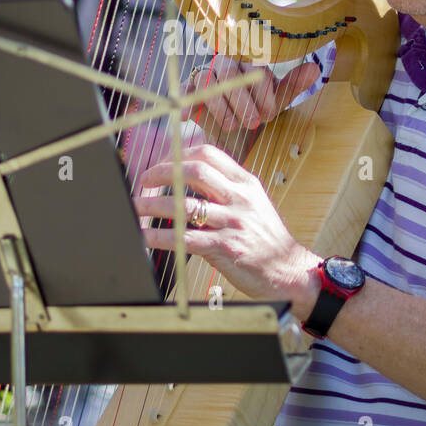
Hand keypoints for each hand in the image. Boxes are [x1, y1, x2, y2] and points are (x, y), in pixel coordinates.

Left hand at [134, 143, 320, 306]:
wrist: (289, 271)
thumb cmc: (267, 239)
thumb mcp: (254, 204)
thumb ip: (227, 189)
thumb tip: (191, 177)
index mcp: (246, 184)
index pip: (208, 154)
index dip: (179, 154)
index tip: (161, 162)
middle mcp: (240, 199)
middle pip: (194, 172)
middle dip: (162, 173)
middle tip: (144, 181)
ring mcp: (233, 223)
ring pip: (184, 206)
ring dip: (153, 205)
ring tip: (137, 207)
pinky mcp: (225, 249)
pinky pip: (185, 238)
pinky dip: (160, 236)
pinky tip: (146, 236)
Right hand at [182, 57, 319, 140]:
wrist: (232, 130)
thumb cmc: (257, 109)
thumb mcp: (276, 101)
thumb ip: (292, 85)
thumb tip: (315, 68)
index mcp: (250, 62)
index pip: (255, 68)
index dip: (262, 93)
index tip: (269, 115)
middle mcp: (226, 64)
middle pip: (230, 74)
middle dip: (242, 101)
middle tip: (253, 123)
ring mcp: (205, 75)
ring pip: (208, 82)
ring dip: (221, 106)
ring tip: (233, 126)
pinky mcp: (189, 90)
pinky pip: (184, 90)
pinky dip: (186, 101)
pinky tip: (189, 117)